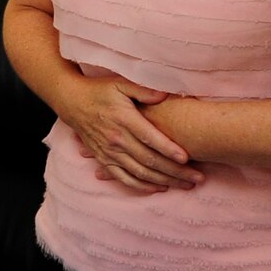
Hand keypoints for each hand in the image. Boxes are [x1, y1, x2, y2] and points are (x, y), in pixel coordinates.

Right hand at [58, 75, 201, 192]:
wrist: (72, 102)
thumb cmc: (99, 91)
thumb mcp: (120, 83)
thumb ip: (143, 89)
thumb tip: (165, 95)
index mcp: (124, 119)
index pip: (149, 138)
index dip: (168, 149)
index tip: (187, 157)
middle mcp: (116, 139)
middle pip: (149, 160)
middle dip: (175, 171)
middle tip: (197, 178)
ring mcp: (109, 152)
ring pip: (140, 172)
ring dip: (164, 181)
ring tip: (186, 186)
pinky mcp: (104, 160)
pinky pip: (124, 178)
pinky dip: (142, 186)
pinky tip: (160, 188)